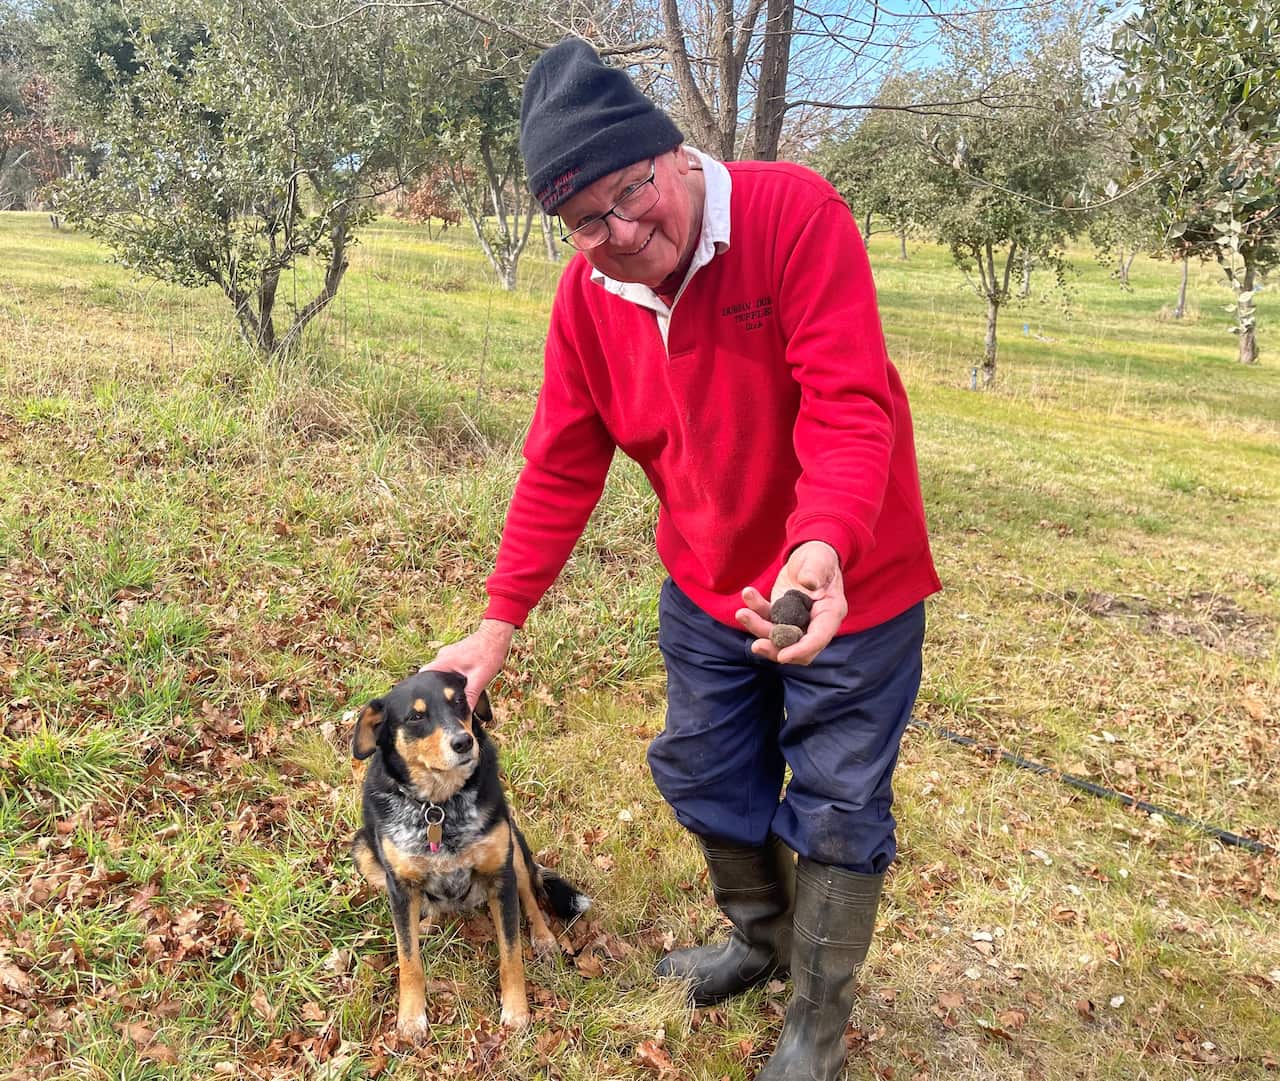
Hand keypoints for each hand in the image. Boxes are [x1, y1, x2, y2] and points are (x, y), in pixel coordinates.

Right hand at [420, 619, 515, 708]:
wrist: (496, 636)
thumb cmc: (489, 653)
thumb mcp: (480, 679)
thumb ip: (471, 696)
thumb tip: (466, 714)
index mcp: (444, 661)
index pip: (423, 675)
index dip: (421, 689)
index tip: (424, 701)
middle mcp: (442, 656)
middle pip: (430, 676)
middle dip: (435, 689)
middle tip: (441, 702)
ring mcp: (448, 655)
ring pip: (440, 673)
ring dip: (444, 683)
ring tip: (451, 696)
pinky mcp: (454, 655)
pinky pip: (447, 668)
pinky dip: (450, 677)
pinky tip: (459, 685)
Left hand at [735, 541, 846, 664]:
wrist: (809, 556)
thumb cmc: (819, 558)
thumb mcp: (819, 559)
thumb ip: (815, 570)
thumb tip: (808, 582)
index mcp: (831, 613)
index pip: (818, 638)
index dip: (801, 649)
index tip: (783, 656)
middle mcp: (814, 623)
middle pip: (795, 646)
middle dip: (775, 648)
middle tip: (756, 645)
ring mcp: (796, 621)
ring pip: (777, 636)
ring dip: (758, 629)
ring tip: (742, 613)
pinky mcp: (781, 615)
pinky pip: (766, 619)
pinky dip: (755, 612)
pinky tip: (747, 595)